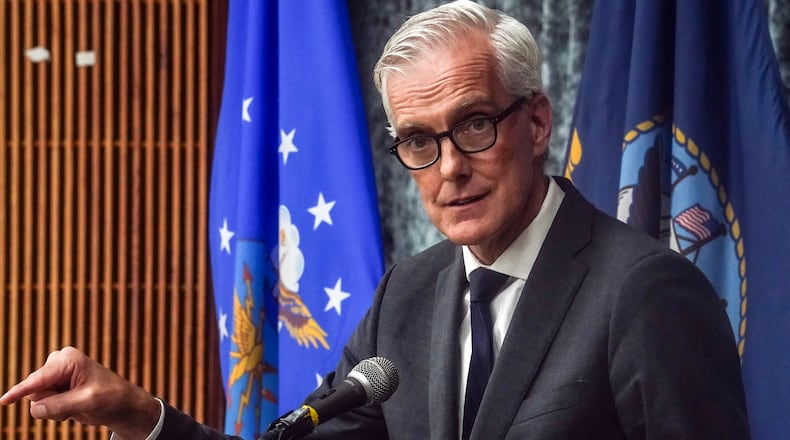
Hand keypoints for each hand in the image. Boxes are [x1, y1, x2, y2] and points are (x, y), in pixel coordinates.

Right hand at [0, 346, 160, 438]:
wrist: (121, 404)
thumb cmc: (110, 397)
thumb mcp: (86, 401)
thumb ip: (58, 405)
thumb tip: (34, 409)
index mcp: (67, 360)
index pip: (38, 379)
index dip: (20, 391)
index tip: (3, 401)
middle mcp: (58, 364)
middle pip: (36, 391)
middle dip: (51, 404)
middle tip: (76, 403)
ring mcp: (55, 376)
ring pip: (38, 400)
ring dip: (54, 409)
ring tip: (76, 404)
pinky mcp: (55, 387)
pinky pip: (43, 405)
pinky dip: (56, 411)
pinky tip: (72, 407)